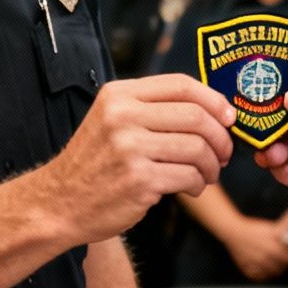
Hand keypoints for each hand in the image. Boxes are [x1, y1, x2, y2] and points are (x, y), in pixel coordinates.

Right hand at [38, 75, 233, 246]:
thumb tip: (210, 108)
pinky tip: (192, 188)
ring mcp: (130, 149)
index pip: (180, 85)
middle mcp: (123, 117)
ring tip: (208, 174)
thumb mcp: (111, 120)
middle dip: (220, 137)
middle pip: (196, 116)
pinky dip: (199, 184)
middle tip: (224, 152)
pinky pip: (189, 176)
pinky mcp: (139, 181)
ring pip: (197, 148)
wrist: (59, 202)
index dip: (213, 99)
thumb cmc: (94, 163)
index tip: (229, 116)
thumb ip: (150, 109)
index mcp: (119, 96)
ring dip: (212, 165)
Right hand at [217, 215, 287, 282]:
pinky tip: (266, 270)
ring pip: (271, 274)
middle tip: (285, 261)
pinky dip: (264, 275)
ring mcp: (255, 264)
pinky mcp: (247, 268)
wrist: (233, 231)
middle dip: (285, 264)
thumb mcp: (269, 228)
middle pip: (281, 267)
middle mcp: (264, 257)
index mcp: (271, 247)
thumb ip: (281, 235)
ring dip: (276, 270)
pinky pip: (259, 277)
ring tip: (276, 265)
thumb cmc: (252, 229)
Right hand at [254, 71, 287, 227]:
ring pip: (272, 137)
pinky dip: (272, 162)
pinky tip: (275, 163)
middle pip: (278, 109)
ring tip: (272, 150)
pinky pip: (277, 164)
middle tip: (250, 120)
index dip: (277, 81)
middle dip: (263, 115)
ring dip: (266, 141)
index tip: (256, 85)